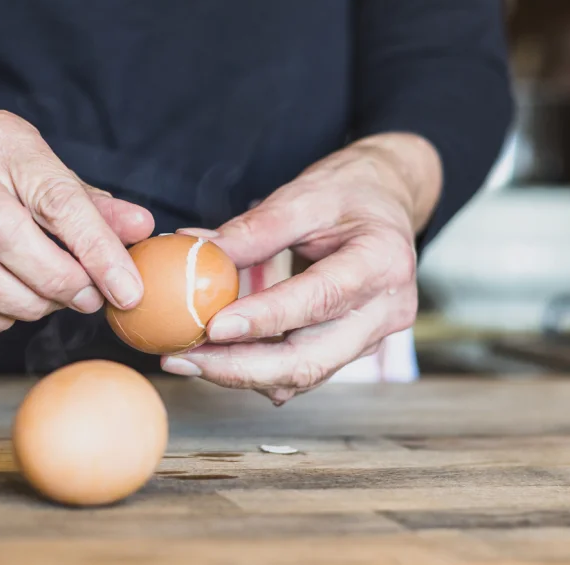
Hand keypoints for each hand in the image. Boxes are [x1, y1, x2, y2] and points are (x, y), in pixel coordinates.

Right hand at [0, 111, 153, 330]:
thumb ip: (93, 206)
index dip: (96, 249)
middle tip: (90, 298)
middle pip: (3, 235)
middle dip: (58, 279)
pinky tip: (17, 304)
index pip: (54, 198)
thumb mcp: (47, 173)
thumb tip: (141, 228)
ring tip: (55, 300)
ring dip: (29, 304)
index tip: (127, 289)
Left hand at [161, 132, 441, 403]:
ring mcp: (371, 338)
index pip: (319, 300)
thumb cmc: (348, 194)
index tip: (213, 327)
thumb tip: (196, 251)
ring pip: (303, 375)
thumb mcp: (304, 195)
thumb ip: (255, 228)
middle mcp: (385, 311)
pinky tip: (214, 360)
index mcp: (382, 262)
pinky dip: (256, 371)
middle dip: (241, 368)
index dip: (264, 320)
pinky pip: (302, 373)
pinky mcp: (350, 350)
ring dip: (240, 375)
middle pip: (311, 359)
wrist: (386, 204)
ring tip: (185, 359)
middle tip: (183, 359)